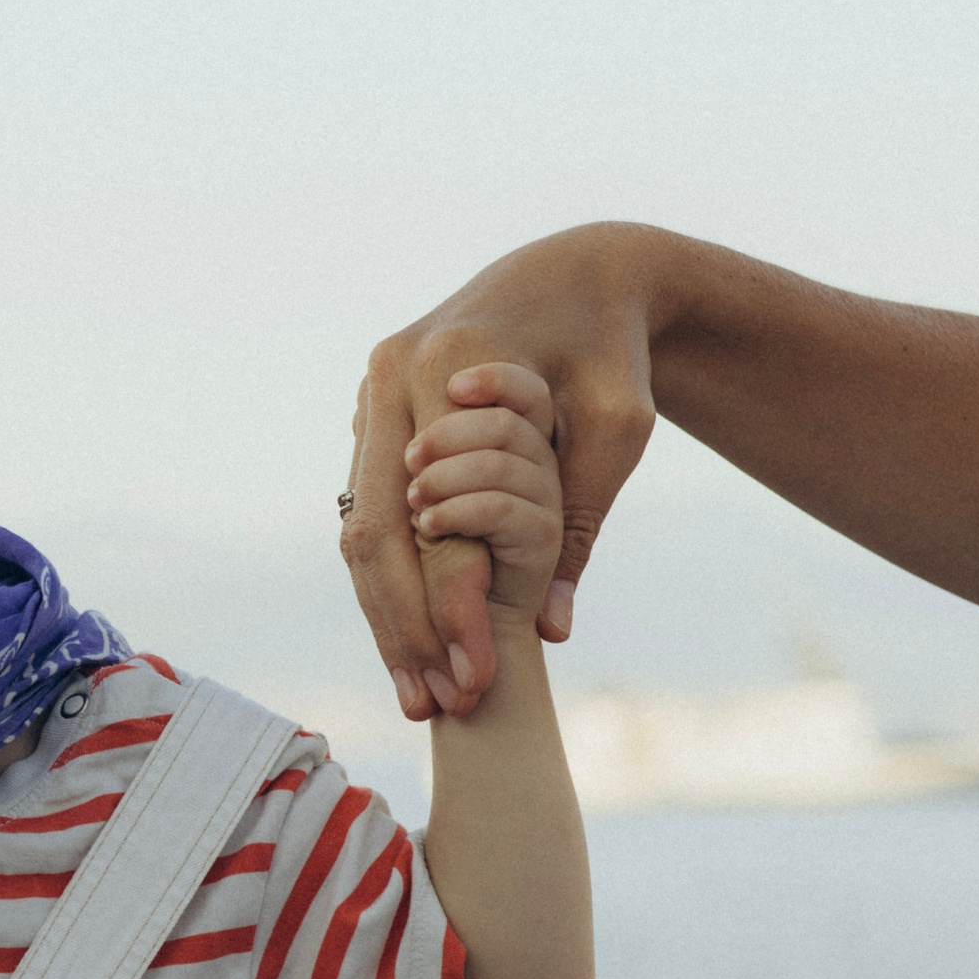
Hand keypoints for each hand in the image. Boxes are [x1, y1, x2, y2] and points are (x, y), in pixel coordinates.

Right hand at [341, 223, 665, 717]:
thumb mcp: (620, 429)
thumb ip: (580, 522)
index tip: (473, 680)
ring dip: (384, 617)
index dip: (444, 606)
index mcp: (450, 365)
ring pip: (358, 529)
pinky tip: (407, 645)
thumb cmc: (612, 348)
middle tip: (430, 706)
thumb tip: (550, 627)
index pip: (428, 514)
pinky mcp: (372, 416)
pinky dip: (385, 583)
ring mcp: (370, 395)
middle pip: (373, 531)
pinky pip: (366, 513)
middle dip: (401, 630)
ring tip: (415, 691)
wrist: (582, 272)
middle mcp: (390, 377)